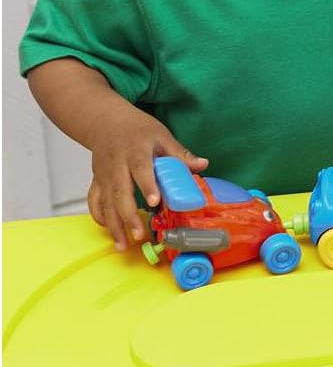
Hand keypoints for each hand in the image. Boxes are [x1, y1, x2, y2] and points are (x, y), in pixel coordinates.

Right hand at [87, 109, 207, 250]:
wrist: (106, 121)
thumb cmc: (137, 129)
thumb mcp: (161, 136)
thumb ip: (179, 154)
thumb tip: (203, 165)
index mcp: (136, 150)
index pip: (141, 168)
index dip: (147, 185)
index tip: (155, 201)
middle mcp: (117, 164)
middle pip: (120, 191)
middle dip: (128, 215)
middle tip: (139, 234)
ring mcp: (104, 174)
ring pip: (105, 202)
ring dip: (113, 225)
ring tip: (124, 245)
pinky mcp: (96, 181)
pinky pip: (94, 202)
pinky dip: (100, 217)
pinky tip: (111, 230)